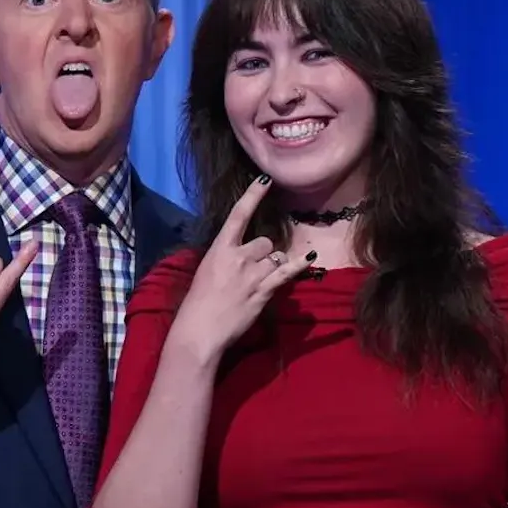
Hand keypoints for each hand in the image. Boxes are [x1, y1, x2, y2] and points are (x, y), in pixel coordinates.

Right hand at [170, 175, 310, 361]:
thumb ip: (225, 260)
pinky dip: (298, 266)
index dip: (253, 195)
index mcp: (219, 249)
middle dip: (263, 253)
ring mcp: (252, 273)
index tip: (266, 179)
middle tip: (252, 271)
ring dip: (272, 265)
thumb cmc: (197, 303)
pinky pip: (286, 273)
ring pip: (274, 257)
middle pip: (264, 242)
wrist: (200, 329)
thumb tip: (242, 257)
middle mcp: (238, 256)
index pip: (238, 215)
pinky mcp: (264, 290)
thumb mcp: (206, 272)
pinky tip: (309, 258)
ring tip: (260, 281)